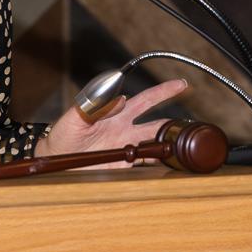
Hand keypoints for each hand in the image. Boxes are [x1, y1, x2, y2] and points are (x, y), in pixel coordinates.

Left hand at [35, 78, 188, 167]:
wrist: (54, 160)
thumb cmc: (61, 136)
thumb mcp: (74, 118)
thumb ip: (94, 107)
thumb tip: (120, 99)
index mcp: (115, 114)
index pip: (144, 99)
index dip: (161, 92)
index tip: (178, 85)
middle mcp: (124, 130)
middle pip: (157, 121)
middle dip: (177, 116)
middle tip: (197, 119)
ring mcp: (126, 148)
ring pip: (156, 144)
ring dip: (172, 143)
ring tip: (190, 142)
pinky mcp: (124, 166)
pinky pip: (147, 164)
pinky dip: (161, 163)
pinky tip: (174, 164)